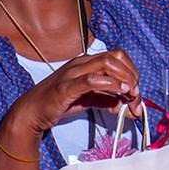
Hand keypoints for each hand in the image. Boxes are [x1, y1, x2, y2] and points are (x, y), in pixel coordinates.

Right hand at [13, 49, 143, 133]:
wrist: (32, 112)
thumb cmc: (57, 103)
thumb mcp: (89, 100)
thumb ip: (107, 99)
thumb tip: (126, 105)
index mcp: (86, 63)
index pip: (117, 57)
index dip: (132, 72)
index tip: (136, 91)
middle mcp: (81, 64)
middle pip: (115, 57)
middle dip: (132, 75)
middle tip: (135, 96)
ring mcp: (73, 73)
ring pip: (106, 64)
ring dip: (124, 78)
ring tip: (129, 94)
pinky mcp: (66, 87)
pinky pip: (91, 80)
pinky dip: (109, 84)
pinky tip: (118, 92)